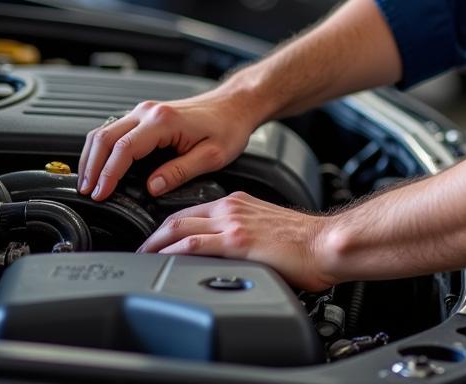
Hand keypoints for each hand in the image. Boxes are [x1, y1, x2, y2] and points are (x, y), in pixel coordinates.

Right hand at [78, 89, 256, 200]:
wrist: (236, 104)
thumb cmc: (228, 127)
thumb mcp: (212, 156)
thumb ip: (180, 172)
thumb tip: (151, 188)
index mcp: (164, 121)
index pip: (123, 149)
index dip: (107, 175)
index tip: (100, 195)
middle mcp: (149, 111)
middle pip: (104, 138)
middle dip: (91, 167)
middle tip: (87, 193)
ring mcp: (145, 111)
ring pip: (104, 131)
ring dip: (92, 157)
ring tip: (89, 183)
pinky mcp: (146, 115)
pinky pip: (114, 130)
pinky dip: (102, 149)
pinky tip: (101, 166)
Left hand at [137, 191, 333, 291]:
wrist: (326, 243)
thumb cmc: (306, 241)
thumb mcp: (266, 228)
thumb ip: (243, 235)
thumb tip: (228, 255)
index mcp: (239, 203)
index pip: (192, 211)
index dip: (167, 226)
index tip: (156, 240)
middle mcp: (232, 208)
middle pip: (178, 217)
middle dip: (153, 235)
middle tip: (139, 251)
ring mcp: (233, 223)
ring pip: (179, 228)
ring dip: (154, 244)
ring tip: (141, 259)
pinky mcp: (237, 242)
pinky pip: (193, 245)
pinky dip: (172, 252)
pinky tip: (162, 262)